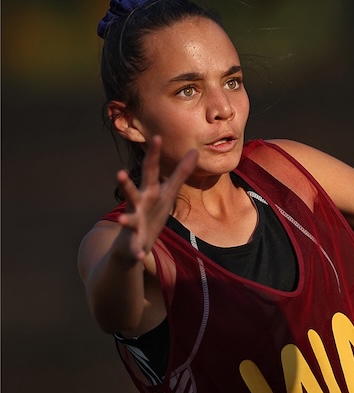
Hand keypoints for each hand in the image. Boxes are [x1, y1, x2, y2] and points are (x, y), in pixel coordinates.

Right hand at [115, 136, 197, 260]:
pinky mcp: (134, 243)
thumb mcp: (169, 192)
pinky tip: (140, 256)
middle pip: (133, 193)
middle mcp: (138, 205)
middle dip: (126, 184)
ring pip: (128, 220)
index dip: (153, 155)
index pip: (150, 171)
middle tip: (119, 172)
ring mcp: (133, 224)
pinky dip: (137, 251)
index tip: (157, 137)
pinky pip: (135, 248)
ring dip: (125, 220)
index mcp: (149, 192)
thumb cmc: (152, 212)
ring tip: (121, 220)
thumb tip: (194, 150)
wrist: (134, 244)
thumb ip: (181, 172)